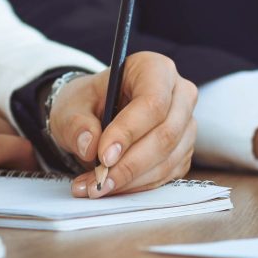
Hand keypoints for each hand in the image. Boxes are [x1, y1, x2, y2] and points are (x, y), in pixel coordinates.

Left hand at [48, 52, 197, 197]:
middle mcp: (180, 94)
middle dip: (130, 164)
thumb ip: (76, 123)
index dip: (129, 131)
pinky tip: (110, 188)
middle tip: (99, 181)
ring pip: (168, 159)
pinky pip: (166, 175)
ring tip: (95, 187)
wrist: (96, 113)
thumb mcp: (71, 106)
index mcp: (155, 69)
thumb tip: (89, 145)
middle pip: (166, 134)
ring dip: (131, 179)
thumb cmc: (88, 102)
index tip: (103, 156)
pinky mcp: (183, 151)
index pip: (153, 102)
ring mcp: (186, 125)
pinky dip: (137, 186)